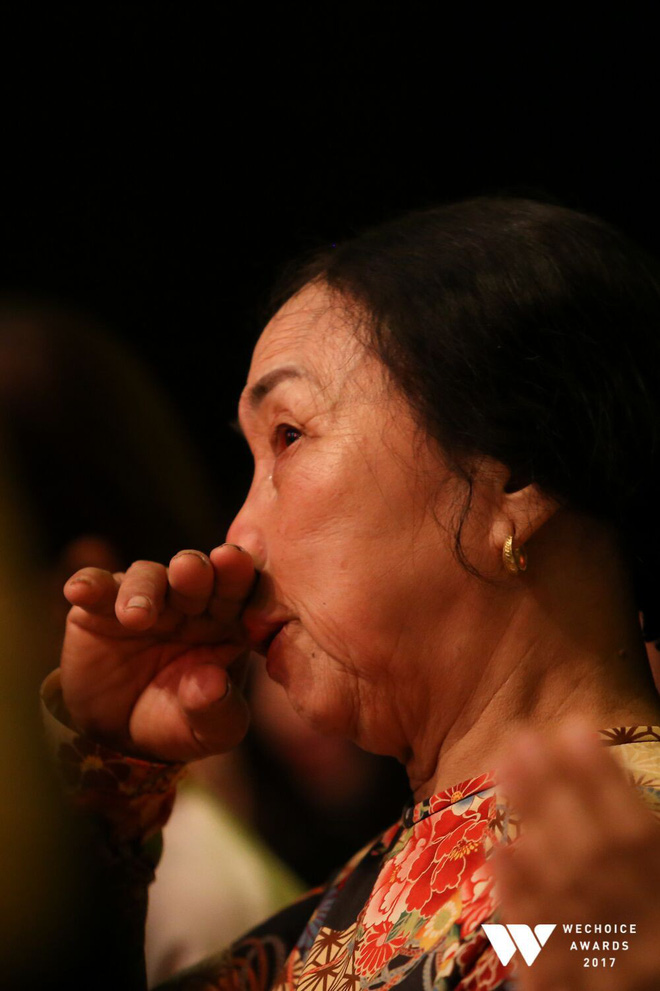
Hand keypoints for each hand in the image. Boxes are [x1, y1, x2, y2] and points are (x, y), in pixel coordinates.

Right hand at [60, 544, 254, 761]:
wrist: (121, 738)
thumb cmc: (181, 723)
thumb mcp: (209, 732)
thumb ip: (218, 710)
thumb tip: (214, 684)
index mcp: (230, 621)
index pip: (241, 589)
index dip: (238, 575)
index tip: (234, 563)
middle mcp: (191, 601)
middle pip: (196, 573)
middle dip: (194, 570)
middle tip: (188, 570)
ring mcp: (147, 599)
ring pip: (147, 576)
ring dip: (143, 588)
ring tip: (135, 617)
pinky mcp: (101, 607)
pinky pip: (97, 588)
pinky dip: (89, 585)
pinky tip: (80, 590)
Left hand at [493, 721, 659, 990]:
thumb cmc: (656, 920)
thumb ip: (650, 831)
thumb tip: (607, 767)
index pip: (636, 829)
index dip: (604, 776)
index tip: (574, 727)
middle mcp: (636, 924)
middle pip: (591, 846)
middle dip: (555, 785)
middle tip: (520, 736)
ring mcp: (603, 962)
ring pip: (563, 885)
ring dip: (530, 822)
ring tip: (503, 767)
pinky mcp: (570, 990)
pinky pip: (542, 946)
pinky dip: (521, 898)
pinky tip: (500, 851)